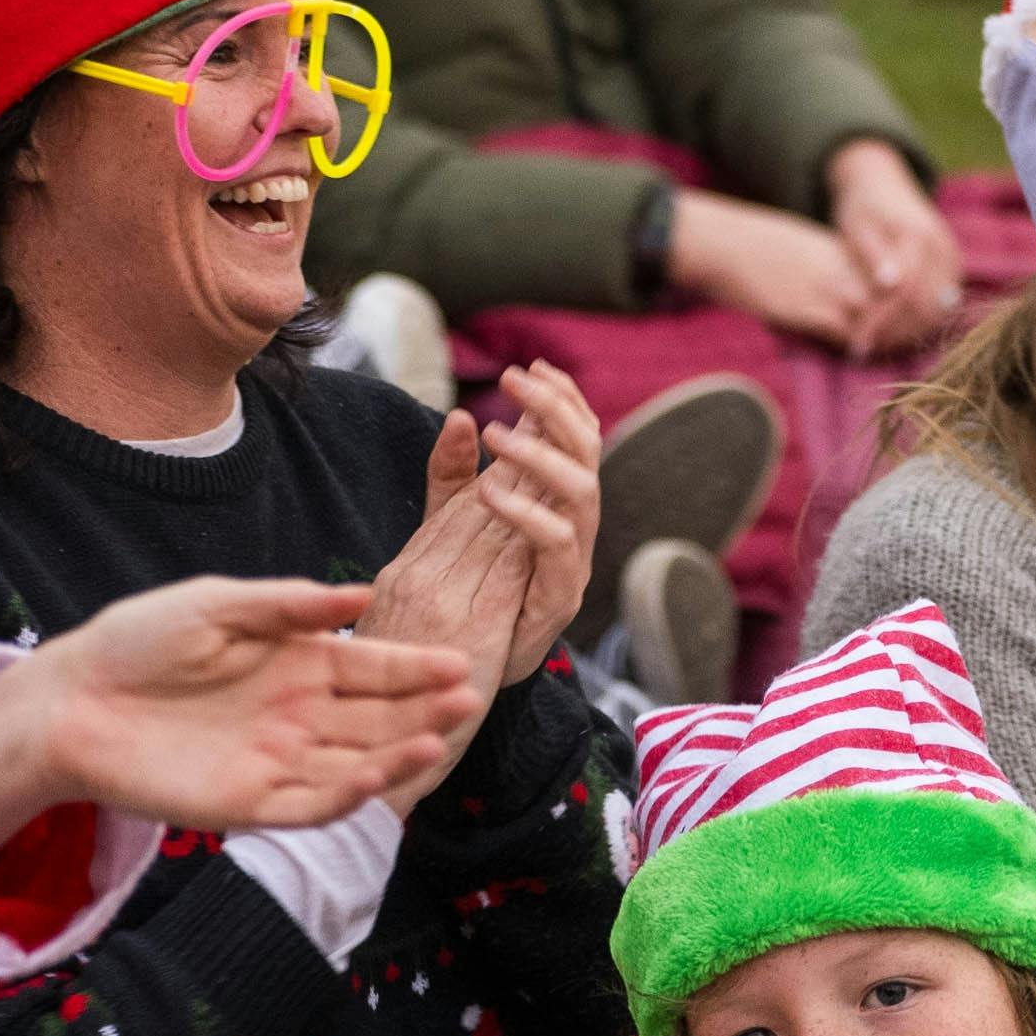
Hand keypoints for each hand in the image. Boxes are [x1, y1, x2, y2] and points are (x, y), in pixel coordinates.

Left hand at [0, 579, 487, 875]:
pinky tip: (381, 774)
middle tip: (469, 694)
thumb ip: (285, 603)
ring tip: (443, 734)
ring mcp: (277, 762)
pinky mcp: (249, 805)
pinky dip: (351, 794)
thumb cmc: (137, 641)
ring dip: (401, 754)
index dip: (415, 665)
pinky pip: (312, 805)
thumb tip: (358, 594)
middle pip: (377, 716)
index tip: (460, 660)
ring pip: (357, 763)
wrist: (70, 701)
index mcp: (294, 662)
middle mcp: (297, 715)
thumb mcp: (215, 604)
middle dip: (424, 708)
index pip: (371, 665)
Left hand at [364, 363, 599, 694]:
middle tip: (515, 381)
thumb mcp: (449, 523)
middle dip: (556, 409)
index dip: (562, 398)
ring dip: (542, 455)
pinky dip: (527, 512)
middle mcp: (574, 525)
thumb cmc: (465, 591)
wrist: (464, 668)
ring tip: (497, 434)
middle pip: (587, 453)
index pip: (575, 436)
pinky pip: (556, 544)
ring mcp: (572, 560)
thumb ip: (452, 474)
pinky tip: (490, 492)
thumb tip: (456, 416)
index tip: (532, 366)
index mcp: (555, 502)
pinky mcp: (560, 595)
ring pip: (581, 491)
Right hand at [665, 188, 878, 351]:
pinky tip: (851, 352)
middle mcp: (841, 266)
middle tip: (898, 340)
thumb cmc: (753, 244)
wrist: (721, 244)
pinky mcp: (806, 309)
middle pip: (891, 299)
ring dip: (878, 338)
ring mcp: (826, 287)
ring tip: (877, 350)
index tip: (899, 315)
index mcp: (841, 248)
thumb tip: (838, 286)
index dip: (898, 300)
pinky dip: (851, 346)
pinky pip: (844, 333)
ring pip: (874, 319)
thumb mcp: (801, 244)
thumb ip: (827, 262)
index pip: (891, 275)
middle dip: (897, 322)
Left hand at [821, 143, 961, 356]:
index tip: (856, 343)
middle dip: (895, 334)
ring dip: (908, 332)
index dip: (880, 322)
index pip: (905, 292)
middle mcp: (944, 249)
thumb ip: (875, 255)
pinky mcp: (953, 267)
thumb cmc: (862, 207)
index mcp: (920, 237)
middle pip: (927, 308)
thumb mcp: (858, 228)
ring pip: (938, 311)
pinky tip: (891, 330)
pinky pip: (942, 305)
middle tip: (864, 349)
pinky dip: (917, 321)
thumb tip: (890, 284)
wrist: (883, 183)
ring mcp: (953, 259)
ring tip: (875, 344)